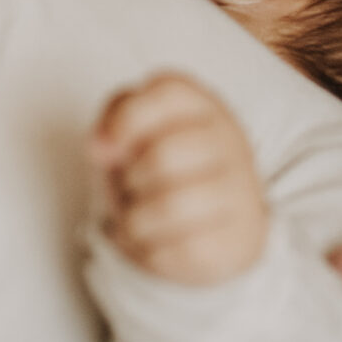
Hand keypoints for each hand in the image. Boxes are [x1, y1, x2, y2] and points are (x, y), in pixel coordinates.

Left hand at [93, 73, 268, 285]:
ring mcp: (241, 189)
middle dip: (130, 179)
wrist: (219, 224)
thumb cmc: (167, 168)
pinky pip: (180, 248)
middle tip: (132, 187)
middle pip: (162, 156)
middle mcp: (230, 141)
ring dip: (135, 219)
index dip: (128, 118)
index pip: (169, 91)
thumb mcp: (139, 131)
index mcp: (204, 106)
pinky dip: (152, 250)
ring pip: (169, 206)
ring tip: (140, 217)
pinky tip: (157, 241)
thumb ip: (115, 118)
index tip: (105, 149)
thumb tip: (101, 148)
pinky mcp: (239, 238)